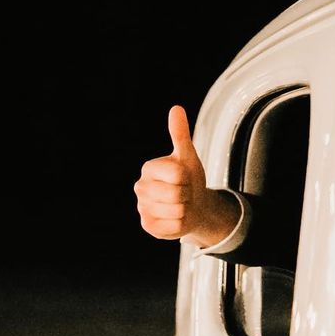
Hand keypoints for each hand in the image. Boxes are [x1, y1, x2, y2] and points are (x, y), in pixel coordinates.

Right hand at [134, 106, 239, 246]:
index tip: (184, 178)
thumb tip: (176, 108)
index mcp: (149, 168)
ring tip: (180, 205)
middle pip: (176, 194)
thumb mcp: (188, 156)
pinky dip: (180, 224)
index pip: (177, 174)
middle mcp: (141, 187)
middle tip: (183, 193)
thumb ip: (180, 134)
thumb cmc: (190, 179)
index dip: (188, 178)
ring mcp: (142, 208)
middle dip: (187, 195)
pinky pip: (172, 227)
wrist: (194, 206)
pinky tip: (175, 218)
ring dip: (185, 210)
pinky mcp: (147, 226)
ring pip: (176, 211)